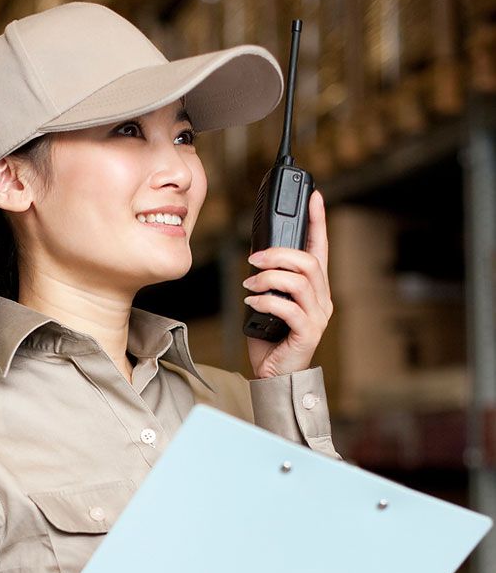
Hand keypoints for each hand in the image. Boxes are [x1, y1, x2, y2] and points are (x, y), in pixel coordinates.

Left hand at [243, 188, 333, 378]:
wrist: (276, 375)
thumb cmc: (272, 339)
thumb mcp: (269, 302)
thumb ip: (270, 281)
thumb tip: (257, 255)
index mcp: (315, 288)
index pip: (320, 248)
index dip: (319, 221)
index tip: (315, 196)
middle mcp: (321, 299)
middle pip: (308, 262)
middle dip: (279, 254)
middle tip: (255, 259)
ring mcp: (317, 316)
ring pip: (300, 281)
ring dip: (269, 277)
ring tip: (250, 283)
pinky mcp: (307, 333)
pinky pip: (289, 308)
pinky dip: (267, 300)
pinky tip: (253, 301)